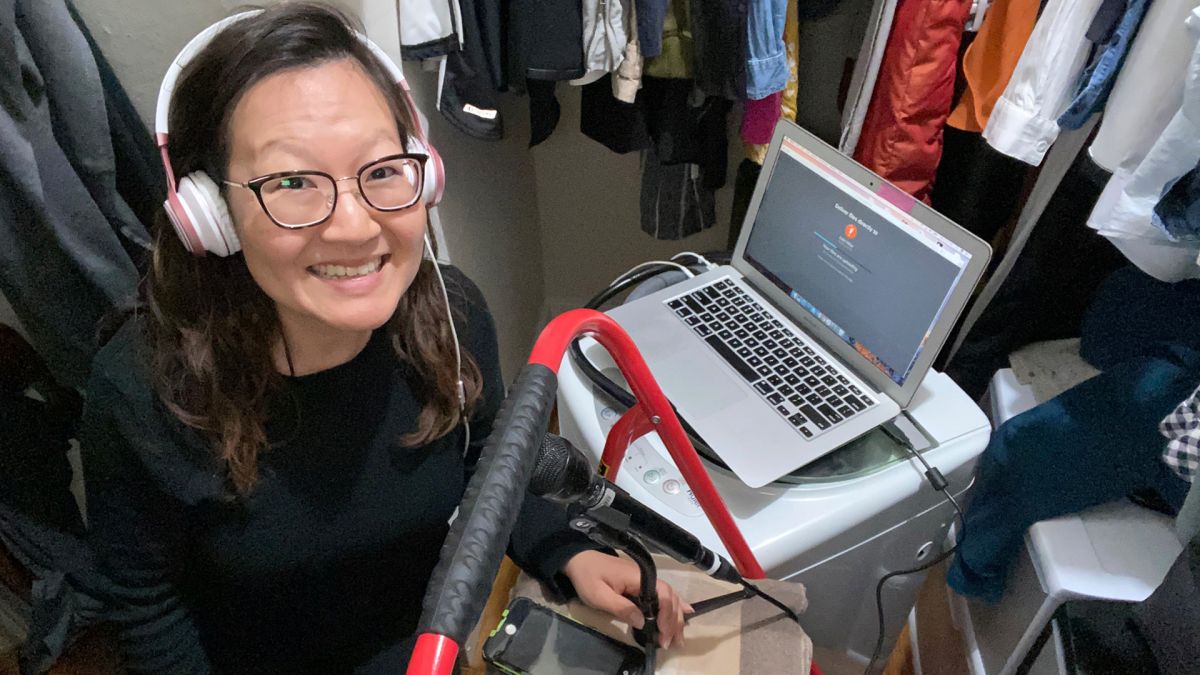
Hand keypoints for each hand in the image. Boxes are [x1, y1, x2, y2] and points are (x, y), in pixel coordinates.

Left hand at [561, 550, 693, 647]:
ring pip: (669, 597)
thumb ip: (621, 608)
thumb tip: (642, 622)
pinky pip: (663, 594)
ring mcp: (646, 579)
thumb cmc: (587, 577)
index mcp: (639, 578)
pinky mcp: (642, 583)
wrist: (579, 559)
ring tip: (678, 637)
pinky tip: (684, 613)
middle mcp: (648, 577)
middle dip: (673, 621)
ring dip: (675, 617)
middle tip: (672, 643)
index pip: (663, 595)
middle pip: (670, 598)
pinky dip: (674, 605)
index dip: (667, 616)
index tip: (664, 635)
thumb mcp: (599, 595)